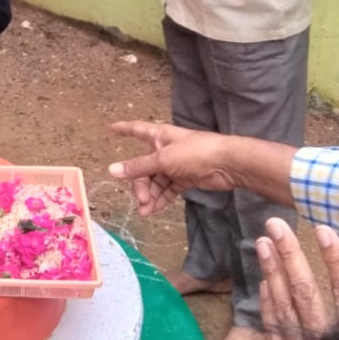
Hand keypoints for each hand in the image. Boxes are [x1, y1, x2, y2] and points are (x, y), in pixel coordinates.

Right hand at [106, 120, 236, 215]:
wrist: (226, 164)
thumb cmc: (195, 153)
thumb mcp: (163, 159)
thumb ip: (138, 167)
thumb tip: (112, 170)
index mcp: (159, 136)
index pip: (137, 130)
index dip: (124, 129)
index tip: (112, 128)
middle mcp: (164, 149)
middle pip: (144, 166)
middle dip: (140, 184)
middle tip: (141, 200)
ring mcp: (175, 165)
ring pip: (155, 181)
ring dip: (149, 196)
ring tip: (145, 211)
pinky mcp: (184, 179)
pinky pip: (167, 189)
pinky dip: (160, 199)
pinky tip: (153, 210)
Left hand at [256, 219, 338, 339]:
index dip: (335, 260)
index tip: (324, 229)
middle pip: (306, 294)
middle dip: (291, 257)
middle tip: (275, 225)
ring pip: (286, 309)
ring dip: (273, 273)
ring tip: (263, 242)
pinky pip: (275, 334)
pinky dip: (268, 308)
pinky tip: (263, 284)